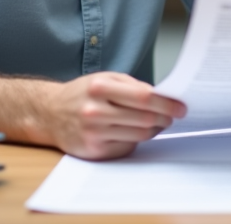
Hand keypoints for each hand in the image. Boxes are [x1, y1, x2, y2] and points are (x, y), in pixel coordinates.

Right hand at [42, 72, 185, 159]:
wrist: (50, 113)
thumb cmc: (82, 94)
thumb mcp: (104, 78)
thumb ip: (132, 86)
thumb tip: (162, 97)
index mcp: (100, 87)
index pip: (143, 97)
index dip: (166, 103)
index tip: (180, 106)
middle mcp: (95, 111)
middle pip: (144, 118)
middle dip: (165, 118)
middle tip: (173, 116)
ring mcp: (94, 133)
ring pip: (139, 135)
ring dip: (154, 130)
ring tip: (157, 123)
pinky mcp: (94, 151)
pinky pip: (127, 147)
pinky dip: (136, 140)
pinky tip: (134, 132)